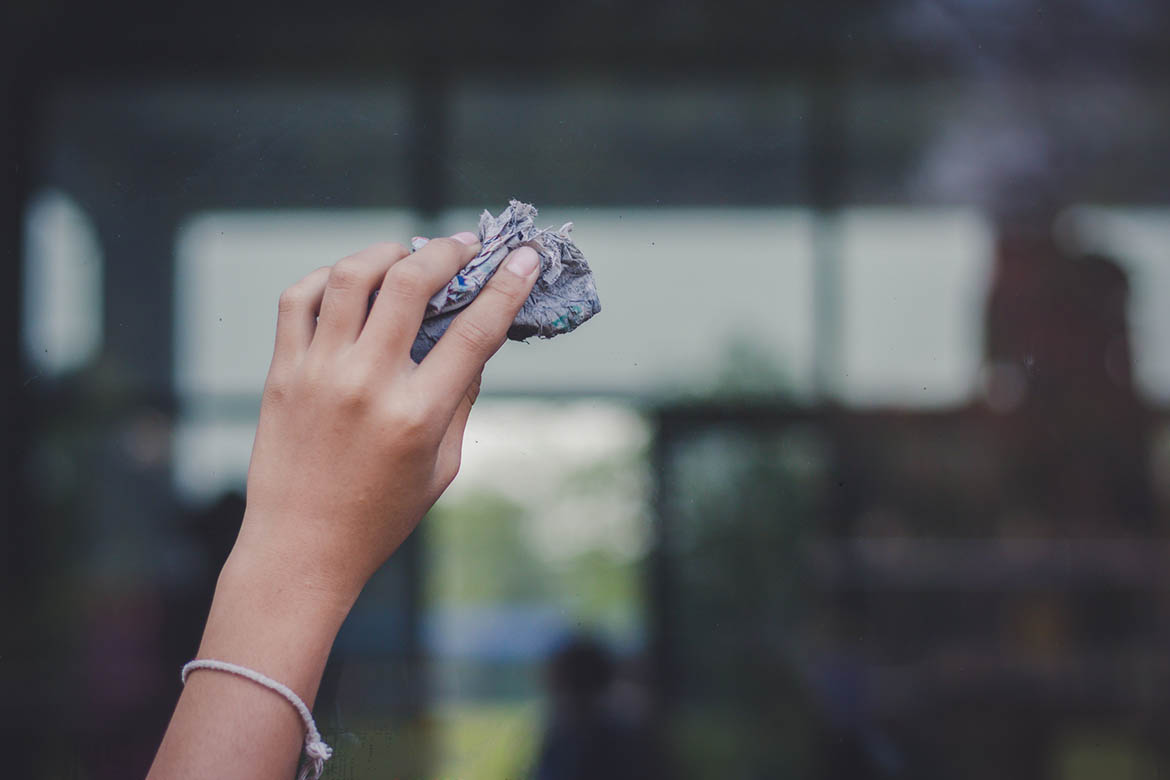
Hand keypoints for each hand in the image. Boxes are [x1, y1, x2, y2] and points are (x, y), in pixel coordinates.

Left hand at [233, 232, 540, 606]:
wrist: (300, 548)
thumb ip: (461, 399)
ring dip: (387, 253)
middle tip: (464, 247)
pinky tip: (351, 284)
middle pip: (409, 284)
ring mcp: (318, 374)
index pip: (473, 332)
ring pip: (350, 277)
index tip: (526, 258)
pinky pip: (299, 299)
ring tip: (406, 256)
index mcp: (417, 415)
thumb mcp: (442, 466)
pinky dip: (328, 277)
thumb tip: (477, 341)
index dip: (507, 287)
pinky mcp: (283, 373)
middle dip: (447, 252)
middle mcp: (366, 385)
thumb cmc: (380, 515)